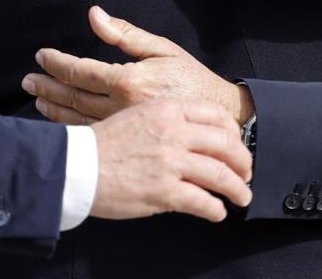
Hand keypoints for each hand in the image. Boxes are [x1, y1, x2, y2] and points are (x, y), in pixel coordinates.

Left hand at [22, 6, 253, 124]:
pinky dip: (71, 126)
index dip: (57, 63)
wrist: (217, 116)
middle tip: (27, 79)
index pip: (81, 71)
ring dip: (54, 108)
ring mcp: (123, 127)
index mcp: (128, 80)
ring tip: (37, 99)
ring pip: (78, 118)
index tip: (41, 56)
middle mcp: (121, 106)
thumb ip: (124, 34)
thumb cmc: (190, 77)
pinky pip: (91, 133)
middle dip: (47, 86)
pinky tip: (59, 120)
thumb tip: (94, 15)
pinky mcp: (128, 140)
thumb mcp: (161, 48)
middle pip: (73, 96)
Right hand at [87, 98, 252, 222]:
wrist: (75, 165)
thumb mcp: (136, 115)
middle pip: (226, 144)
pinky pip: (203, 201)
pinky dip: (215, 210)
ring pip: (221, 174)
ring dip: (237, 189)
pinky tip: (217, 213)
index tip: (237, 144)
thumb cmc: (102, 144)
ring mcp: (170, 162)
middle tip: (246, 173)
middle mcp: (173, 132)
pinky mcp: (164, 191)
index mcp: (167, 109)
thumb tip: (191, 136)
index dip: (234, 132)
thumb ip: (166, 121)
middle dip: (243, 162)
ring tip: (241, 197)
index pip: (216, 115)